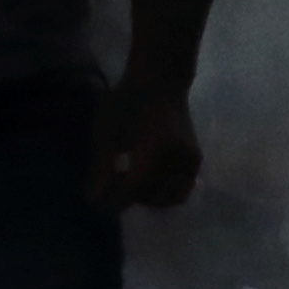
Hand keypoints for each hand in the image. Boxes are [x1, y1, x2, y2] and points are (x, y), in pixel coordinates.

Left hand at [92, 81, 202, 213]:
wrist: (160, 82)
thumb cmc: (128, 101)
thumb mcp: (105, 131)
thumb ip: (100, 167)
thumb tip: (94, 200)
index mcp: (155, 147)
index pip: (134, 187)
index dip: (113, 201)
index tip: (94, 206)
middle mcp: (180, 157)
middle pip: (150, 194)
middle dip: (126, 199)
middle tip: (108, 190)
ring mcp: (191, 161)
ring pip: (168, 197)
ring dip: (145, 198)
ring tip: (127, 185)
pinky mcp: (195, 162)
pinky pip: (181, 191)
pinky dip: (163, 195)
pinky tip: (145, 184)